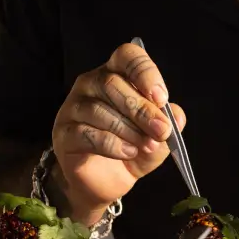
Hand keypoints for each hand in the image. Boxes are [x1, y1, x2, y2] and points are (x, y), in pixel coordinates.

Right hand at [51, 42, 184, 225]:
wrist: (106, 182)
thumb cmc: (133, 148)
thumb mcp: (159, 135)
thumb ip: (169, 121)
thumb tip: (176, 115)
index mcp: (116, 72)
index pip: (126, 56)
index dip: (144, 72)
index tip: (161, 98)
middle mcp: (91, 83)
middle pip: (112, 83)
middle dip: (141, 109)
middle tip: (161, 130)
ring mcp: (73, 107)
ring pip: (99, 110)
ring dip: (129, 130)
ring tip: (147, 145)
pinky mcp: (63, 133)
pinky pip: (86, 133)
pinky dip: (112, 144)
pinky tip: (128, 152)